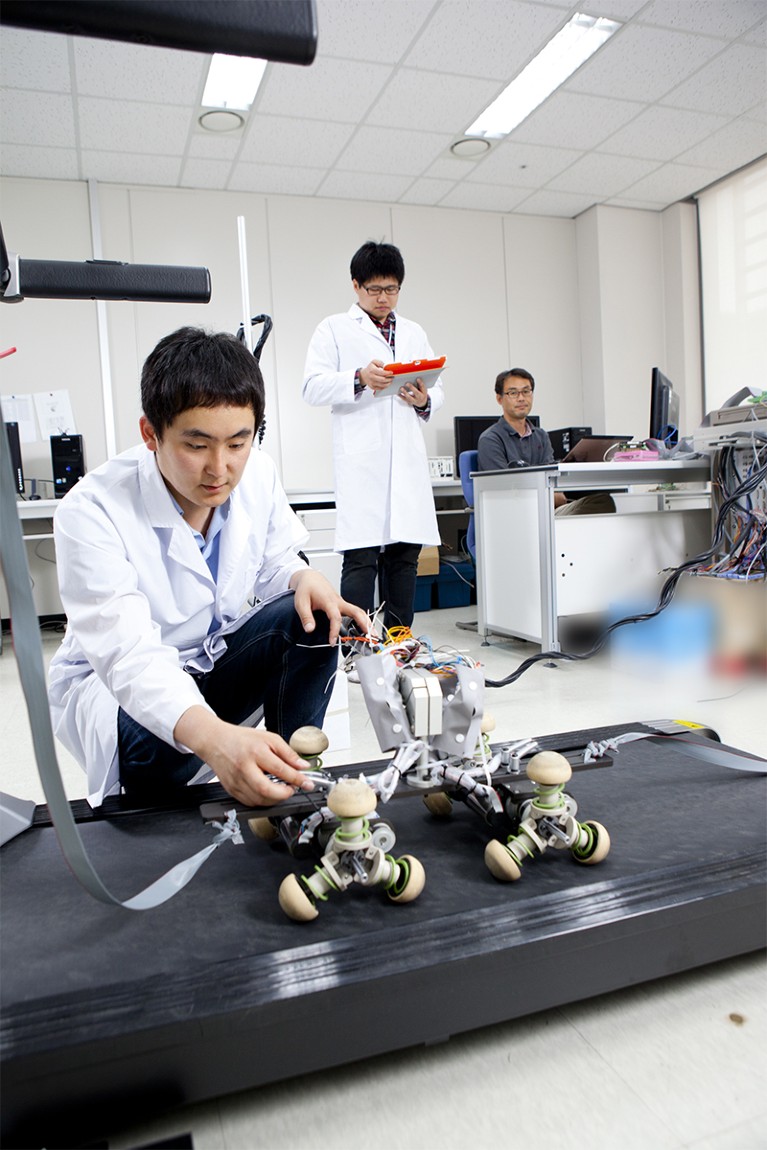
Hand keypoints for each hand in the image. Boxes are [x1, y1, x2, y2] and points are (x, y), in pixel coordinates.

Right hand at [174, 707, 313, 805]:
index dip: (297, 779)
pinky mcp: (231, 790)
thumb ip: (287, 753)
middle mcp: (244, 768)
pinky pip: (250, 802)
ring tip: (281, 789)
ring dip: (275, 799)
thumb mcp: (269, 738)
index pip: (280, 769)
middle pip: (266, 790)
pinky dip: (262, 800)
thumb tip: (302, 767)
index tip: (308, 783)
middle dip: (284, 794)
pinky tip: (267, 792)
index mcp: (255, 752)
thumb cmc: (242, 739)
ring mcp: (236, 781)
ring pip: (258, 800)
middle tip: (292, 789)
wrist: (215, 741)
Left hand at [290, 566, 372, 645]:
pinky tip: (366, 628)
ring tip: (373, 634)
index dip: (335, 631)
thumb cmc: (306, 588)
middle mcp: (339, 602)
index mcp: (329, 601)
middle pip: (356, 612)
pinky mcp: (343, 605)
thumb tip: (310, 630)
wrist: (311, 578)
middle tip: (369, 636)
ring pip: (359, 612)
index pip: (336, 618)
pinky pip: (355, 612)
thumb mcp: (301, 603)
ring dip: (367, 622)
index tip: (333, 642)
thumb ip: (306, 617)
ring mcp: (342, 603)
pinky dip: (363, 620)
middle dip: (364, 624)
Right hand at [359, 359, 393, 392]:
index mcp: (372, 370)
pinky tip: (386, 383)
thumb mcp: (374, 362)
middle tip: (392, 376)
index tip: (391, 372)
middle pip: (383, 380)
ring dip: (388, 383)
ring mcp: (372, 383)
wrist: (364, 375)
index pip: (382, 373)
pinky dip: (385, 386)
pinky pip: (381, 388)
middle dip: (389, 378)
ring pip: (383, 385)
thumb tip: (385, 365)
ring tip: (390, 380)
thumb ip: (380, 362)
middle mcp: (372, 377)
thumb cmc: (370, 368)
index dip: (388, 373)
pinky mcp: (373, 387)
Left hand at [398, 376, 427, 407]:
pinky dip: (401, 396)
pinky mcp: (409, 402)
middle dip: (411, 388)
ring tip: (401, 388)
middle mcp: (419, 397)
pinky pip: (404, 399)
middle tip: (407, 383)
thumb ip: (420, 385)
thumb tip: (415, 378)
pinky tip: (398, 393)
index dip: (420, 383)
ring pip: (409, 397)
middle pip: (416, 393)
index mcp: (423, 393)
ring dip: (405, 392)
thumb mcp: (423, 389)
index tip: (417, 378)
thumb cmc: (421, 393)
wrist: (421, 403)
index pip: (423, 387)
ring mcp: (414, 400)